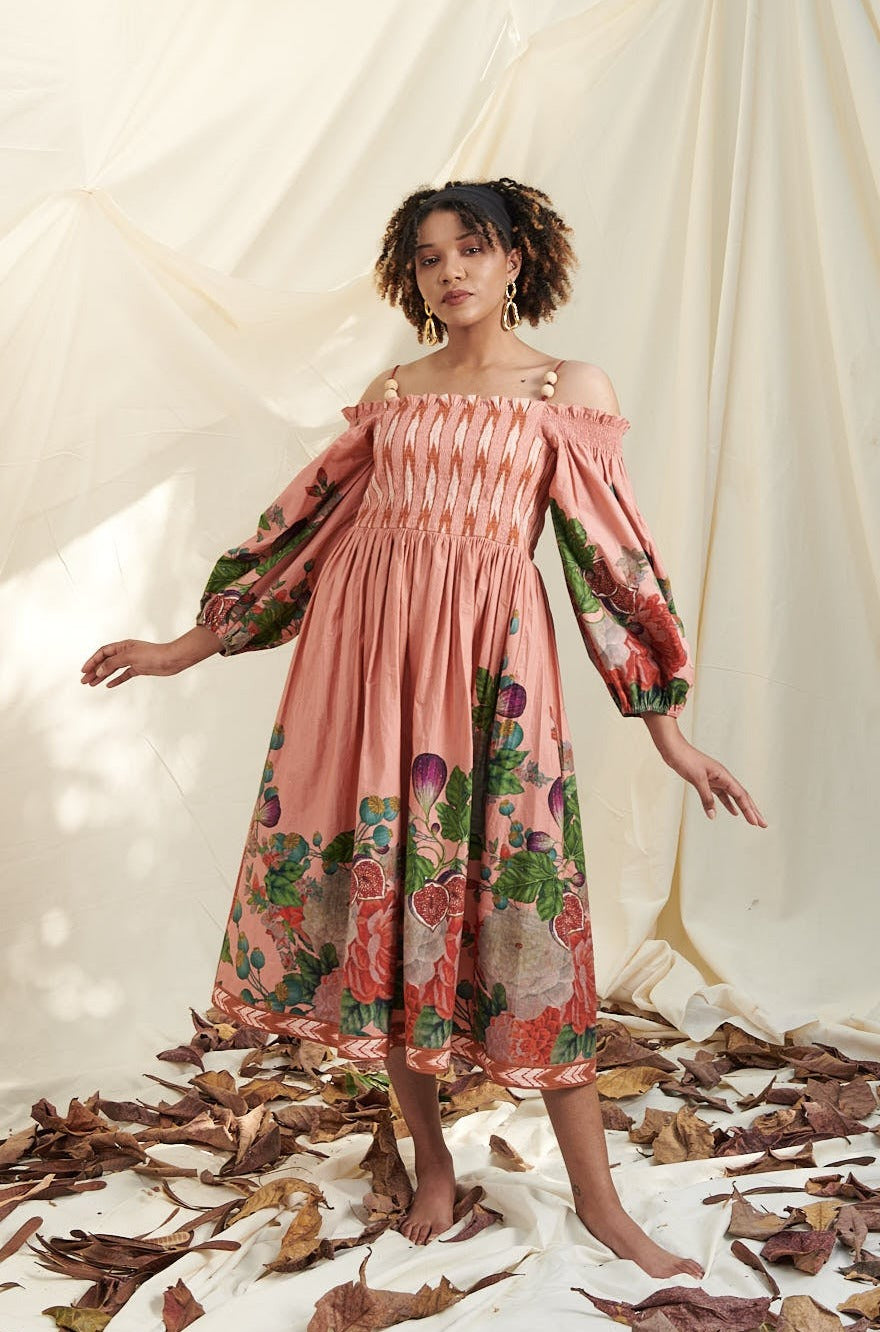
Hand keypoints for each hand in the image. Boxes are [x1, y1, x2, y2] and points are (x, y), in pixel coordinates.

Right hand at [81, 626, 220, 687]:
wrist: (172, 660)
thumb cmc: (154, 654)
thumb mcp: (130, 657)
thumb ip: (113, 663)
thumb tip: (99, 670)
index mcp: (123, 646)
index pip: (102, 653)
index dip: (92, 661)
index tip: (84, 671)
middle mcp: (126, 652)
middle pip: (105, 661)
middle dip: (94, 671)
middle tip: (84, 681)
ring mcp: (132, 661)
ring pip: (113, 669)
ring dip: (102, 676)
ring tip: (92, 684)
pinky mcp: (139, 669)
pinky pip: (124, 675)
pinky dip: (116, 680)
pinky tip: (108, 685)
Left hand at [660, 737, 767, 826]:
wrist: (674, 749)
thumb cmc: (685, 760)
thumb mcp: (697, 779)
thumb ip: (706, 797)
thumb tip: (713, 815)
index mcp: (724, 775)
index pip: (741, 796)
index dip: (750, 810)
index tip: (757, 823)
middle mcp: (723, 777)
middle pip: (742, 797)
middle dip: (753, 811)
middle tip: (763, 824)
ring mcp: (716, 780)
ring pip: (734, 797)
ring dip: (743, 809)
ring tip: (752, 820)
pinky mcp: (707, 782)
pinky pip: (722, 796)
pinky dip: (729, 804)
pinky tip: (733, 812)